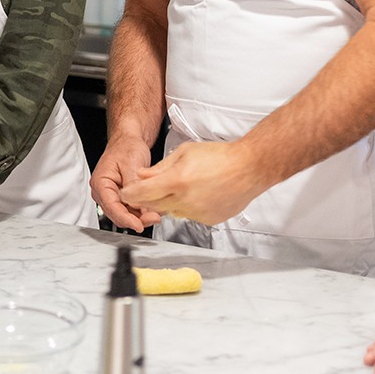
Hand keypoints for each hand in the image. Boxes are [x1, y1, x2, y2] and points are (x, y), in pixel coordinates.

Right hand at [90, 137, 160, 231]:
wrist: (129, 141)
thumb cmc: (126, 147)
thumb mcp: (131, 164)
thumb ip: (133, 185)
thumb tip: (138, 204)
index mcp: (100, 183)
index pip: (111, 207)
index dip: (126, 219)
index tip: (139, 225)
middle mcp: (104, 192)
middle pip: (118, 214)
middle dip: (136, 219)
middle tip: (154, 218)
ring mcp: (113, 196)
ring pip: (126, 214)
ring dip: (141, 217)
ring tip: (156, 213)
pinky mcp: (122, 198)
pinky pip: (131, 210)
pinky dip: (142, 212)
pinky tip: (153, 209)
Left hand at [120, 139, 260, 225]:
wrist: (249, 168)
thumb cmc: (221, 156)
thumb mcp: (184, 153)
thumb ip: (160, 168)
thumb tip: (142, 176)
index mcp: (176, 181)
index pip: (142, 194)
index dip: (131, 194)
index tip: (126, 194)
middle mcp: (185, 200)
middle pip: (154, 206)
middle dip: (147, 199)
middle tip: (147, 191)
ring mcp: (197, 213)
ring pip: (172, 212)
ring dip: (170, 202)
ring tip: (185, 185)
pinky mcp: (208, 220)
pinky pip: (190, 216)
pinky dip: (188, 207)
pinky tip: (199, 193)